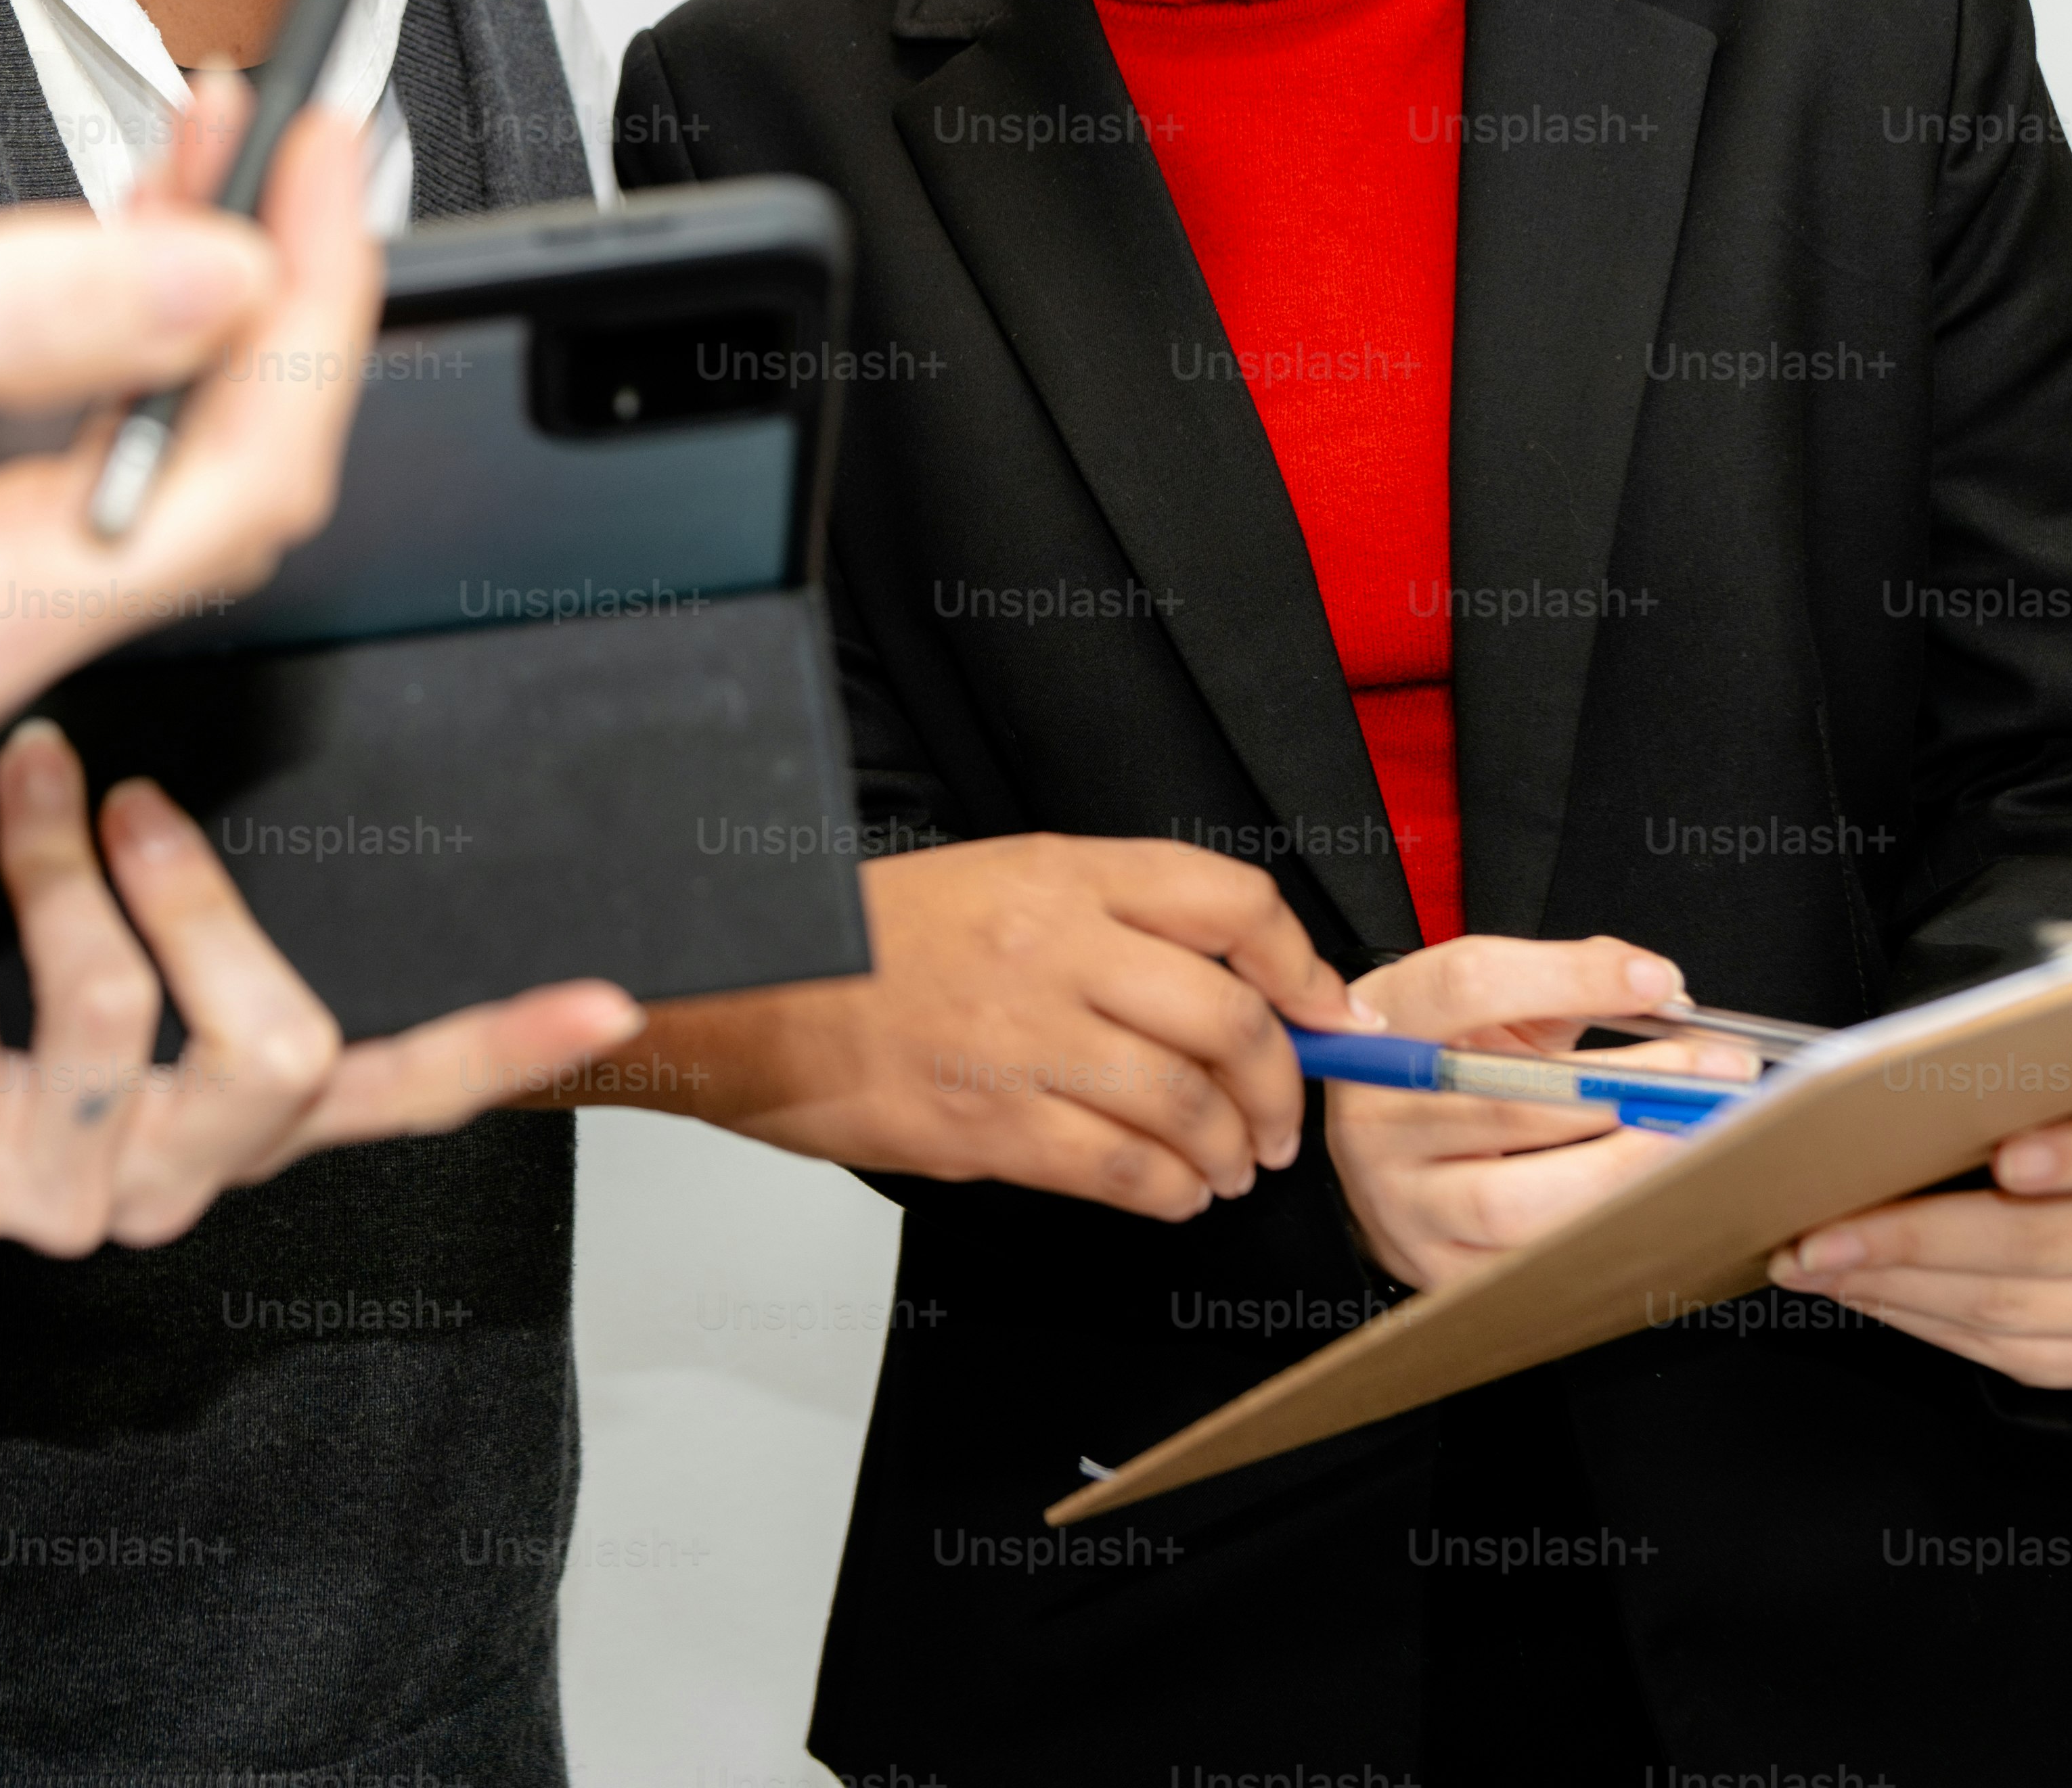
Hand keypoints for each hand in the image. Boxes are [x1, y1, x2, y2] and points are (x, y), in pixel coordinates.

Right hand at [0, 77, 375, 767]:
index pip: (231, 485)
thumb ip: (36, 310)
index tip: (338, 159)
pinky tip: (122, 218)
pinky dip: (102, 322)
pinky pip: (51, 442)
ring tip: (226, 140)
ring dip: (196, 293)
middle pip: (209, 479)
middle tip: (309, 134)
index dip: (312, 309)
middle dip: (275, 296)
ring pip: (137, 451)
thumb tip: (228, 277)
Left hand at [0, 721, 643, 1249]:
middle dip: (194, 897)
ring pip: (108, 1011)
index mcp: (238, 1130)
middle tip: (127, 793)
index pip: (399, 1098)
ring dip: (55, 864)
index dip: (502, 1051)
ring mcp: (54, 1197)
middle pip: (268, 1048)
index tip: (606, 1001)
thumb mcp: (110, 1001)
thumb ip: (201, 932)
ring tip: (24, 772)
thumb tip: (266, 783)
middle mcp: (167, 1183)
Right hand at [574, 834, 1365, 1220]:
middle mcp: (1053, 947)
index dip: (1301, 967)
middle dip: (1279, 1086)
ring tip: (1227, 1170)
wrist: (745, 996)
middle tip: (1278, 1123)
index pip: (1230, 903)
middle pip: (1227, 1018)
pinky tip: (1170, 1196)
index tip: (1326, 1012)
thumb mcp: (987, 885)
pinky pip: (1122, 1170)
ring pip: (1186, 1104)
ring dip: (1227, 1153)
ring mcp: (1021, 1037)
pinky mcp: (988, 1123)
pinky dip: (1168, 1193)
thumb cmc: (858, 947)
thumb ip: (1098, 924)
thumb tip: (1218, 992)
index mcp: (1059, 874)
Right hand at [1322, 934, 1752, 1290]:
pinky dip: (1603, 1231)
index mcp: (1385, 1030)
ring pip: (1513, 1202)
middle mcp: (1376, 1120)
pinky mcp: (1437, 1270)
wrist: (1383, 1153)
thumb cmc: (1447, 1070)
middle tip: (1714, 1074)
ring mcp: (1402, 1203)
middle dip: (1626, 1089)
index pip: (1469, 986)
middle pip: (1504, 1104)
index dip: (1570, 978)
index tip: (1654, 981)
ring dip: (1621, 1170)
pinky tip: (1654, 1199)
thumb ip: (1566, 981)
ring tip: (1691, 1143)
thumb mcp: (1486, 1008)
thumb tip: (1662, 990)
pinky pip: (1531, 1264)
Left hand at [1768, 1086, 2071, 1388]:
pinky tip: (1860, 1291)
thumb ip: (1995, 1095)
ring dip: (1893, 1287)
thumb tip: (1872, 1113)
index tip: (2006, 1157)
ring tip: (1811, 1264)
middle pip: (2041, 1241)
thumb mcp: (2048, 1092)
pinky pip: (2001, 1351)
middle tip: (1818, 1235)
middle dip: (1914, 1239)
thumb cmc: (2057, 1127)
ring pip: (2008, 1306)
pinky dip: (1917, 1318)